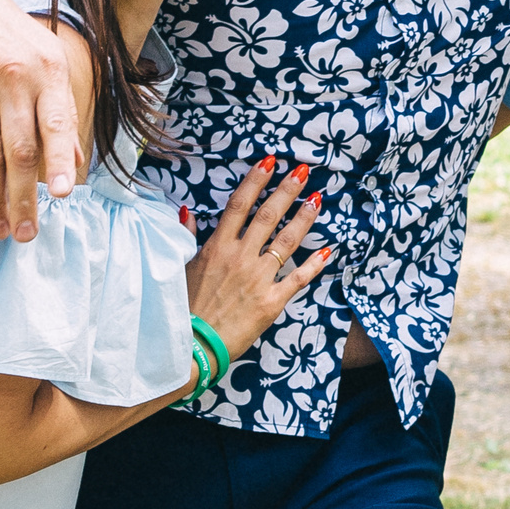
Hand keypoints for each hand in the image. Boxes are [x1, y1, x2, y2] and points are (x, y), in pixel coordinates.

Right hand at [0, 0, 83, 243]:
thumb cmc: (9, 37)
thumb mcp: (47, 58)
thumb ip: (62, 108)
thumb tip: (78, 163)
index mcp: (46, 71)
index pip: (57, 123)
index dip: (61, 160)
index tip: (63, 195)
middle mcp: (12, 80)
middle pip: (21, 150)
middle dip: (25, 198)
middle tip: (25, 234)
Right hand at [185, 160, 329, 368]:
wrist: (191, 347)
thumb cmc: (183, 309)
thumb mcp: (180, 268)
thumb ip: (187, 237)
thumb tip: (187, 211)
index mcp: (216, 247)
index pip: (238, 204)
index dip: (255, 180)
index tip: (270, 161)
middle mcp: (240, 258)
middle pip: (267, 216)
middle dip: (286, 190)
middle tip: (303, 170)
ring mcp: (258, 279)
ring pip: (286, 242)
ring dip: (304, 219)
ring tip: (318, 199)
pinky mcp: (271, 302)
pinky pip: (298, 279)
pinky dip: (314, 265)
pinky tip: (328, 250)